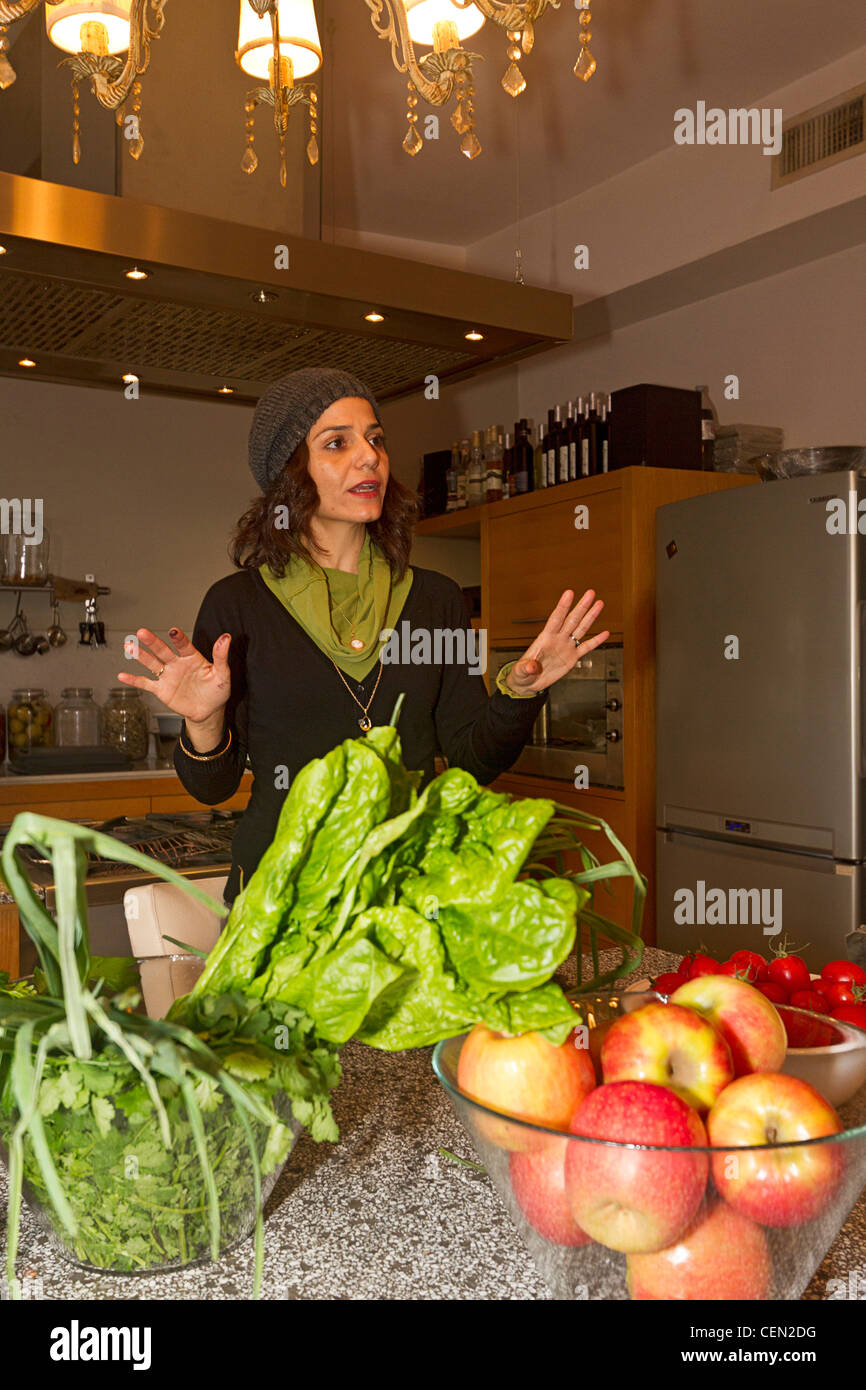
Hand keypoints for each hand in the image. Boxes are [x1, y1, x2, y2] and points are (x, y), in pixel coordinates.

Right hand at [117, 627, 231, 728]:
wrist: (208, 711)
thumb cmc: (216, 691)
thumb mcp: (222, 675)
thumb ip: (221, 656)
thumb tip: (226, 638)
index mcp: (192, 658)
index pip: (184, 645)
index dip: (178, 639)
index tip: (173, 632)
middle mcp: (177, 664)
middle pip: (162, 651)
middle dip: (153, 642)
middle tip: (142, 632)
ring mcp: (168, 676)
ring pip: (151, 663)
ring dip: (140, 655)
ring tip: (129, 646)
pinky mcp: (161, 690)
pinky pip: (146, 683)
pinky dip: (134, 680)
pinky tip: (123, 676)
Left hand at [504, 589, 609, 694]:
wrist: (529, 683)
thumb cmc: (522, 673)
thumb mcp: (521, 671)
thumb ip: (526, 667)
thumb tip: (531, 667)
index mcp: (544, 638)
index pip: (556, 619)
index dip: (563, 606)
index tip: (569, 593)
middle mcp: (557, 639)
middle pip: (572, 619)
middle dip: (581, 606)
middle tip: (590, 593)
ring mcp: (566, 647)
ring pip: (580, 629)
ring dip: (590, 617)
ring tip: (599, 604)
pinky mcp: (572, 658)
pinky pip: (586, 647)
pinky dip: (596, 641)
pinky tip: (605, 633)